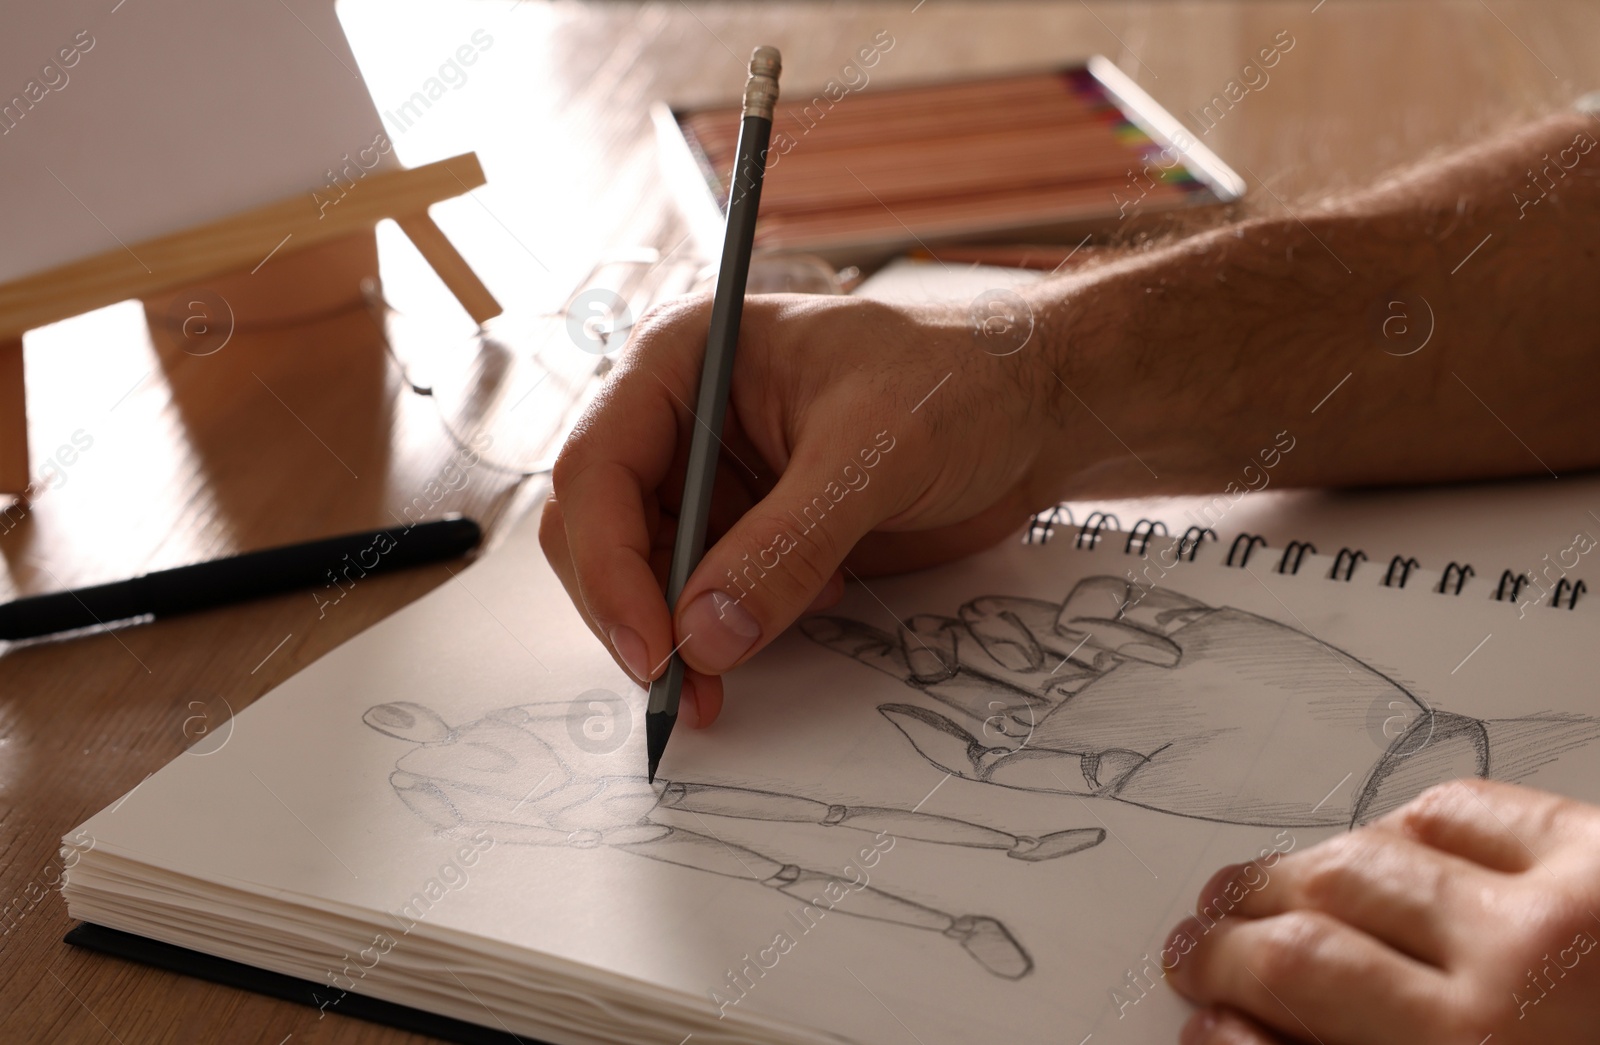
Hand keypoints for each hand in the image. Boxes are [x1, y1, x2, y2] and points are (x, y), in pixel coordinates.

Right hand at [541, 291, 1065, 726]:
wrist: (1031, 414)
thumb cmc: (959, 384)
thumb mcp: (874, 453)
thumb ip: (786, 543)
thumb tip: (706, 636)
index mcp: (681, 359)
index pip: (596, 468)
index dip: (608, 565)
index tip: (653, 647)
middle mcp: (677, 419)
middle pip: (600, 531)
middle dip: (636, 613)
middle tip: (686, 688)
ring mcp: (710, 478)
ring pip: (647, 576)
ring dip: (684, 632)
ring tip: (737, 669)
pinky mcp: (747, 532)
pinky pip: (703, 597)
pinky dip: (730, 628)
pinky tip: (803, 612)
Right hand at [1165, 780, 1599, 1043]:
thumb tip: (1257, 1035)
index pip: (1289, 1016)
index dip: (1218, 1016)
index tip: (1200, 1015)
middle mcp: (1510, 993)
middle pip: (1306, 938)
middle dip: (1229, 938)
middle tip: (1201, 944)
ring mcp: (1563, 908)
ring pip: (1366, 859)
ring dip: (1291, 874)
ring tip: (1261, 889)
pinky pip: (1465, 806)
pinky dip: (1401, 825)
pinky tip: (1374, 846)